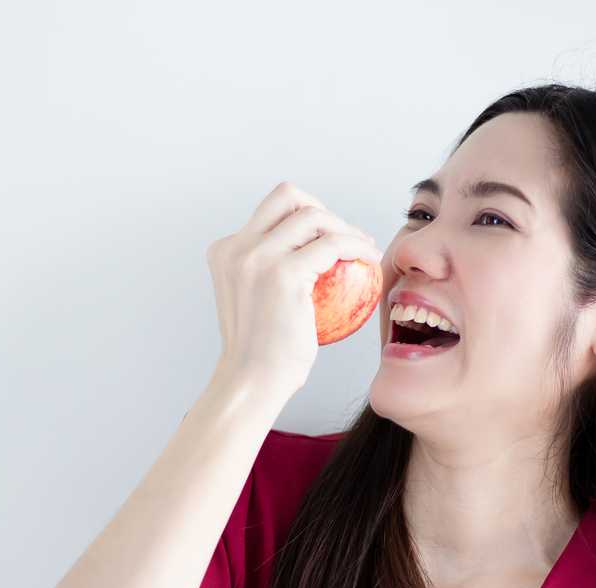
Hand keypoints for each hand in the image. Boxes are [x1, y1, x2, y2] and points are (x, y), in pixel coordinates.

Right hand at [206, 181, 382, 400]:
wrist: (251, 382)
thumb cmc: (262, 353)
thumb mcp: (254, 300)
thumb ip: (266, 272)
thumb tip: (306, 254)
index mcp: (225, 251)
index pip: (271, 211)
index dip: (305, 215)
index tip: (329, 236)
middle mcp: (236, 247)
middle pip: (288, 196)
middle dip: (323, 209)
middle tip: (346, 237)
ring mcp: (257, 258)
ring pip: (314, 215)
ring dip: (345, 227)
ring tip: (363, 249)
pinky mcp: (283, 274)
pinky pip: (333, 245)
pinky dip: (357, 246)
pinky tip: (370, 259)